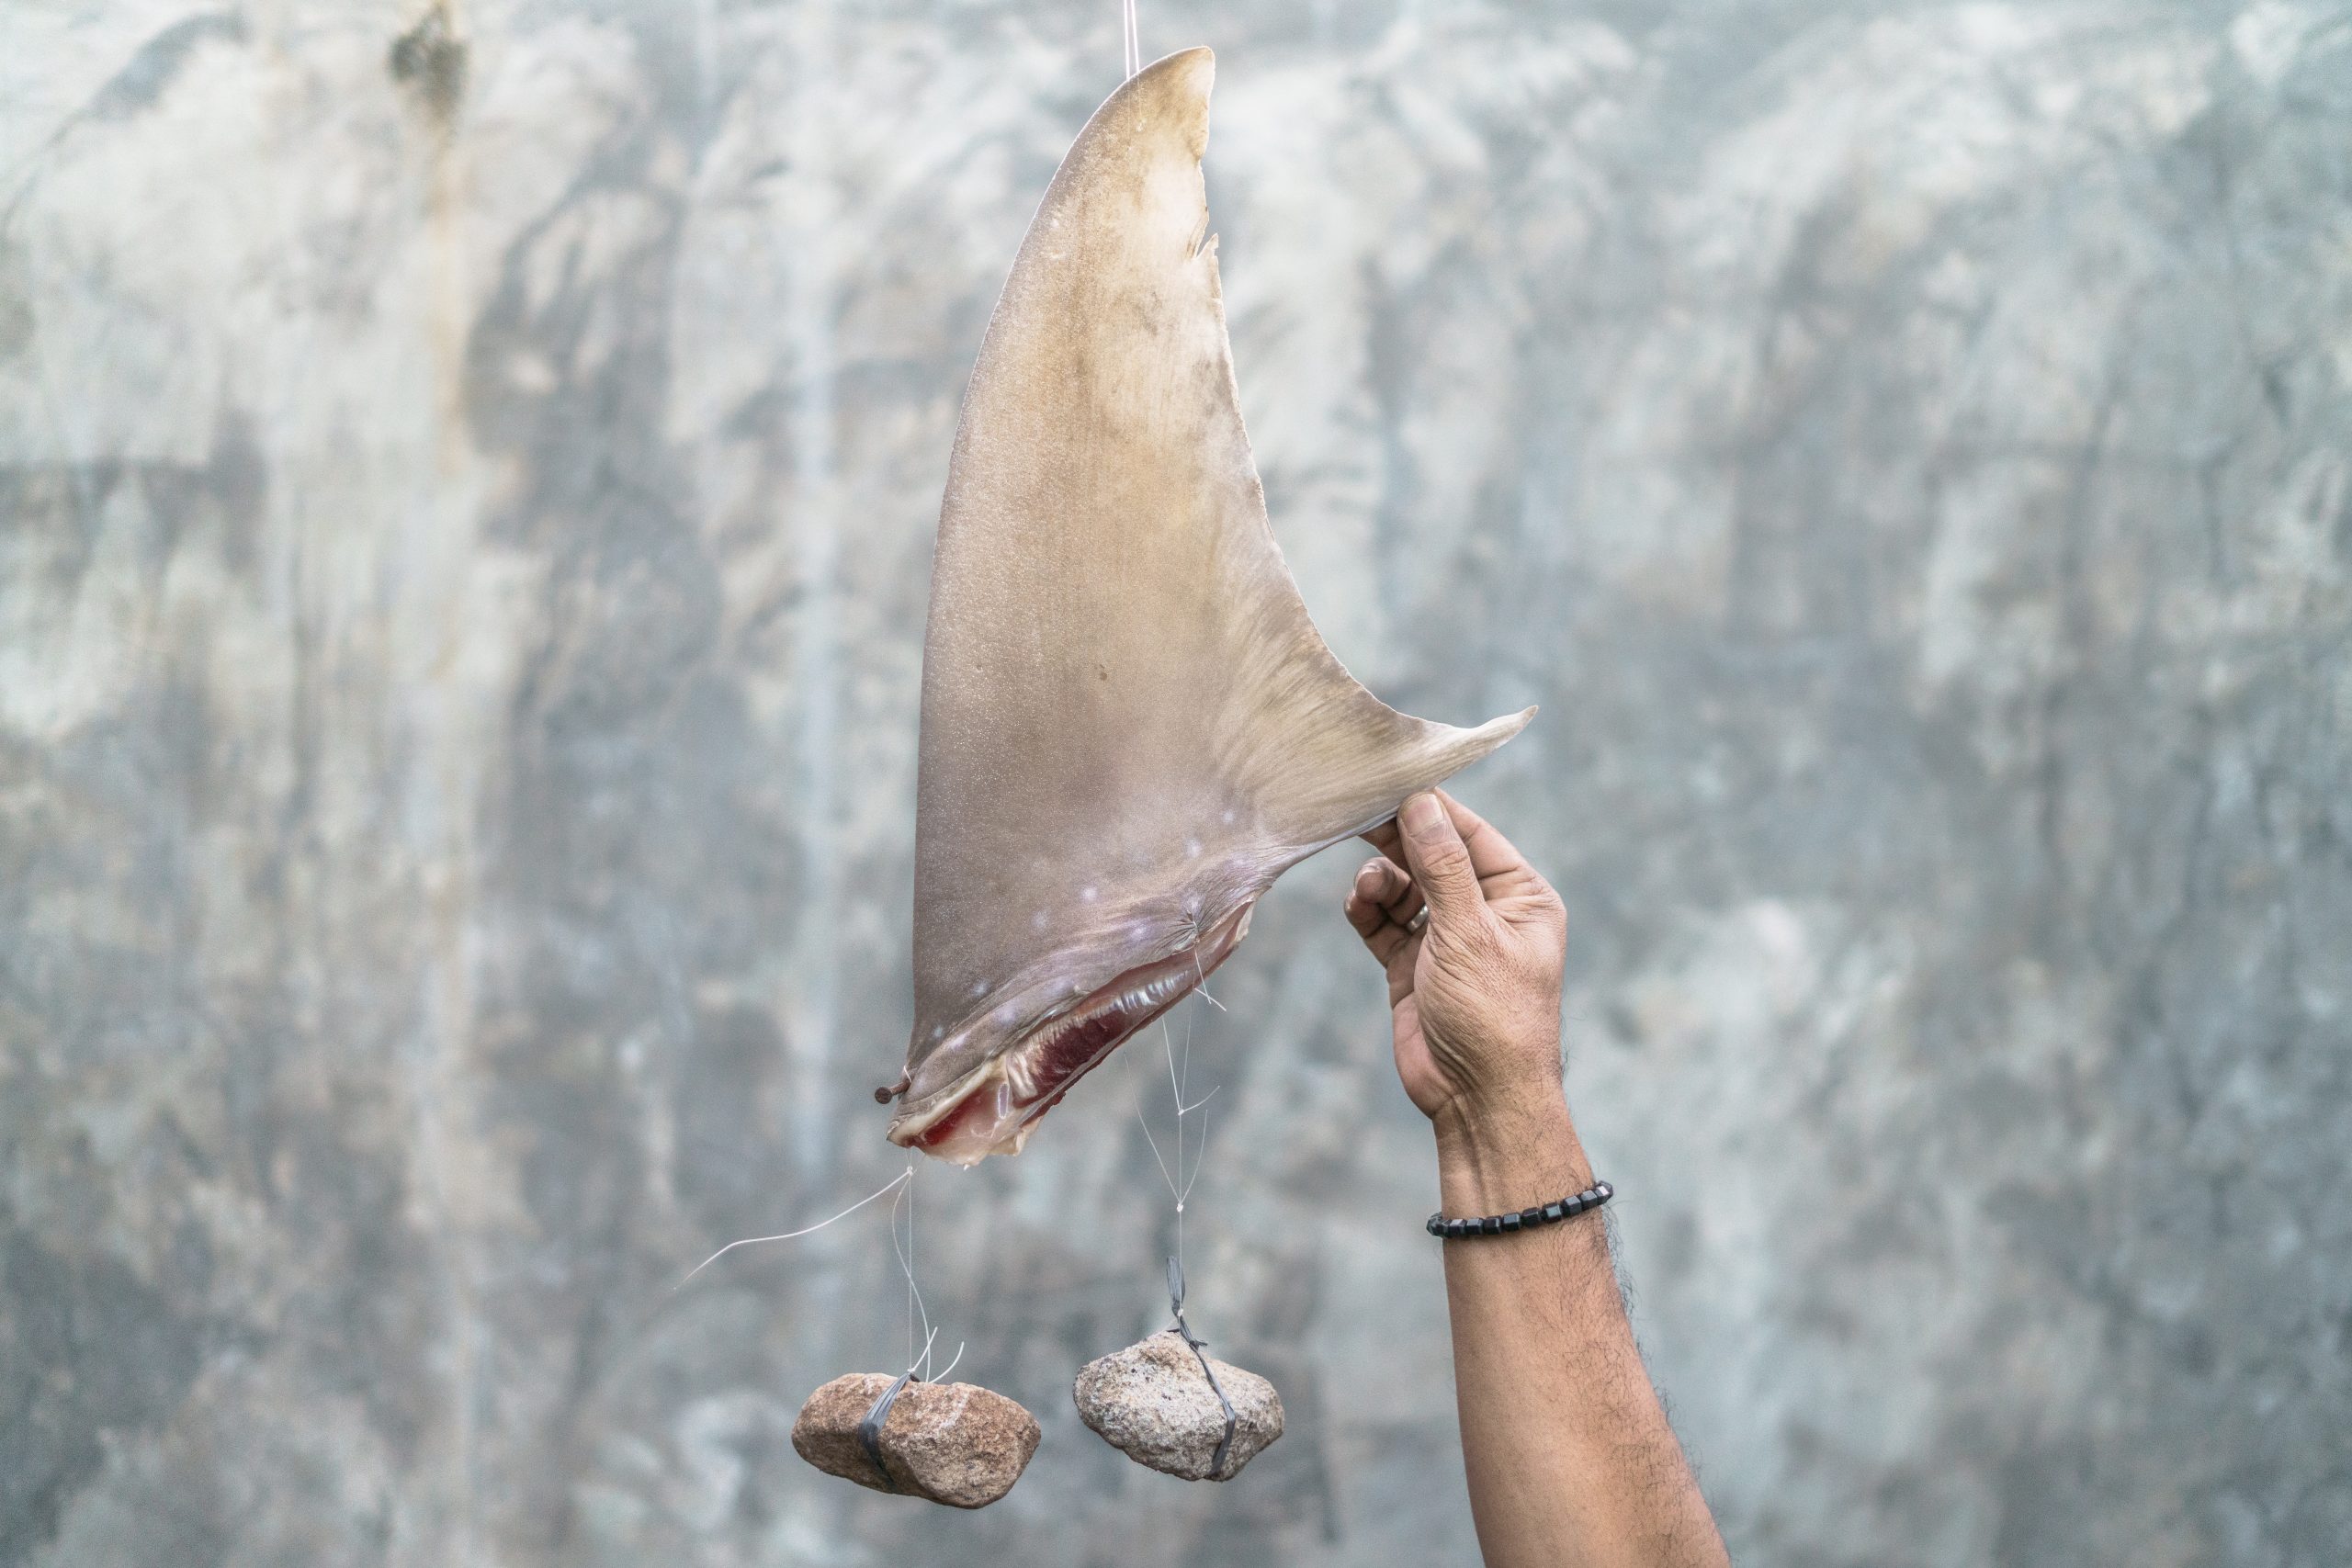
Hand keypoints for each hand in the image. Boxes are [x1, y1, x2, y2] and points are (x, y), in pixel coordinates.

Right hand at [1344, 791, 1567, 1129]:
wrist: (1475, 1100)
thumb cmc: (1493, 1016)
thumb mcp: (1470, 932)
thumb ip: (1443, 866)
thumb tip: (1422, 803)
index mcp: (1520, 897)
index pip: (1471, 834)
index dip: (1431, 808)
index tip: (1389, 780)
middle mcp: (1485, 912)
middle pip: (1432, 855)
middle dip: (1396, 839)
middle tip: (1356, 815)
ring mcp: (1447, 940)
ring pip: (1404, 887)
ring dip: (1380, 880)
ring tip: (1367, 888)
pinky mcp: (1414, 966)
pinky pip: (1384, 922)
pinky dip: (1369, 910)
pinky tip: (1359, 905)